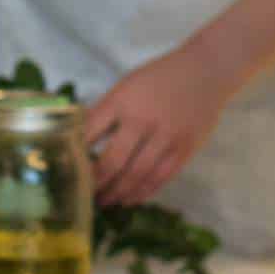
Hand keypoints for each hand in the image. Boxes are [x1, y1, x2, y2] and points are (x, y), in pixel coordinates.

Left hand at [86, 44, 240, 207]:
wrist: (206, 71)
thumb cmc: (160, 78)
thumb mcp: (126, 86)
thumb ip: (106, 112)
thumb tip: (80, 139)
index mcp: (122, 101)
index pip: (90, 132)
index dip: (76, 155)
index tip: (68, 171)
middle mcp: (143, 120)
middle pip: (113, 161)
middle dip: (96, 183)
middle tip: (85, 195)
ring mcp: (166, 137)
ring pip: (137, 175)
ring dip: (118, 193)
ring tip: (106, 202)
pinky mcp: (185, 149)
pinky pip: (161, 178)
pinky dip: (143, 192)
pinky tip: (131, 199)